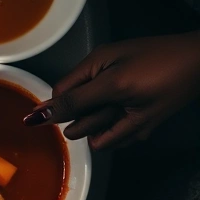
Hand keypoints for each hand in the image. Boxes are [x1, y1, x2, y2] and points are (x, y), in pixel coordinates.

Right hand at [24, 32, 199, 149]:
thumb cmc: (163, 71)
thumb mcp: (115, 86)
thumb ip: (76, 102)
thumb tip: (36, 116)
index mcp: (93, 68)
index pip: (62, 95)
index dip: (64, 112)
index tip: (69, 124)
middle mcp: (105, 81)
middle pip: (83, 113)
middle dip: (97, 122)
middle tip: (120, 113)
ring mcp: (123, 96)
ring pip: (104, 125)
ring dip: (117, 129)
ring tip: (137, 119)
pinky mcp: (141, 109)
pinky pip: (123, 128)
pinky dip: (132, 131)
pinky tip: (146, 126)